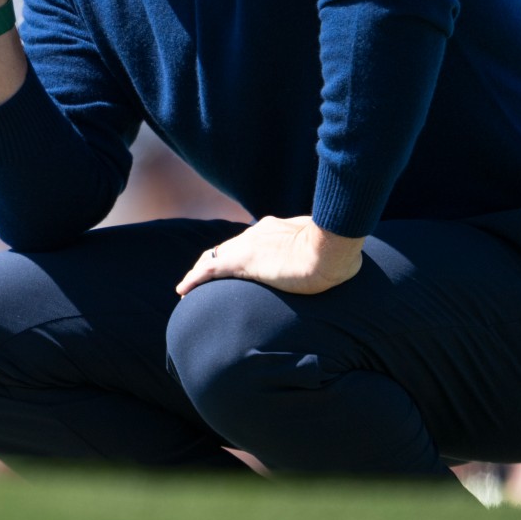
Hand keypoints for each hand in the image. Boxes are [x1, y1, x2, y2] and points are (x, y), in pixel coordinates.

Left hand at [175, 215, 363, 296]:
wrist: (333, 248)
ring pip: (214, 257)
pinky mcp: (243, 262)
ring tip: (189, 287)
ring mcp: (249, 247)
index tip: (234, 261)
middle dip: (216, 261)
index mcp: (277, 229)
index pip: (251, 240)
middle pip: (228, 247)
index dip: (239, 251)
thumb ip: (320, 250)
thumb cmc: (338, 250)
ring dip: (201, 271)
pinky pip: (208, 270)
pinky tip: (182, 290)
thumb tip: (338, 261)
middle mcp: (258, 234)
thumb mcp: (327, 248)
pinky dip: (193, 279)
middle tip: (204, 277)